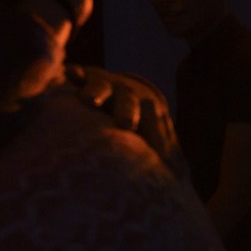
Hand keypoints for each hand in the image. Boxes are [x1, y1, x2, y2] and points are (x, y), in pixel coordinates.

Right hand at [64, 66, 183, 173]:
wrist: (124, 85)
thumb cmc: (139, 120)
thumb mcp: (154, 133)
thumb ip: (165, 152)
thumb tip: (181, 177)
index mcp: (150, 111)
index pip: (156, 124)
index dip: (158, 138)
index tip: (157, 155)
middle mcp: (129, 96)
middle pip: (130, 103)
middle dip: (129, 111)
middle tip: (127, 124)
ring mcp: (106, 84)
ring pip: (103, 86)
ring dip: (98, 91)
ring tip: (89, 100)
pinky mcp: (84, 76)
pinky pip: (78, 74)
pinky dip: (74, 73)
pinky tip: (69, 73)